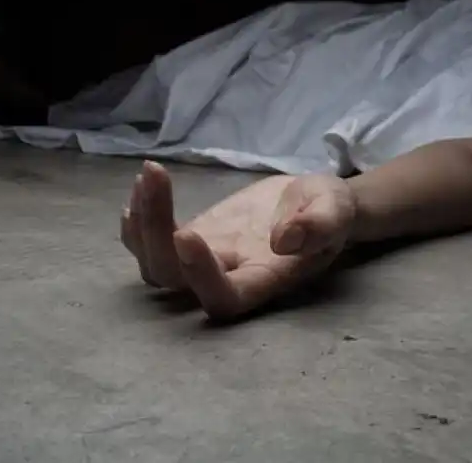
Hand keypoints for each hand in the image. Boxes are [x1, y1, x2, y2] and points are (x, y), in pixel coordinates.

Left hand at [120, 161, 357, 318]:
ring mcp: (203, 260)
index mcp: (264, 281)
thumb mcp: (335, 209)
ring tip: (150, 174)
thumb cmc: (329, 209)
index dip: (200, 276)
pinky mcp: (191, 239)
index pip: (224, 298)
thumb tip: (285, 240)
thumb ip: (320, 225)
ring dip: (141, 224)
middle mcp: (227, 278)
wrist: (312, 203)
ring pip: (154, 265)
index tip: (188, 232)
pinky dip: (137, 221)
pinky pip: (150, 245)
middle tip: (156, 175)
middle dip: (155, 232)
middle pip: (172, 280)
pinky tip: (141, 186)